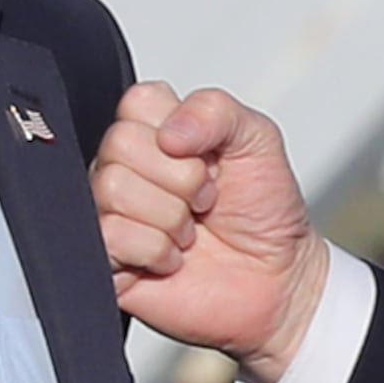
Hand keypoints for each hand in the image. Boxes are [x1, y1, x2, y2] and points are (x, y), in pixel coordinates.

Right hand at [92, 81, 331, 380]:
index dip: (180, 132)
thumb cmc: (264, 213)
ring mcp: (112, 212)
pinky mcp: (106, 259)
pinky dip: (155, 250)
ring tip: (189, 231)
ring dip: (170, 217)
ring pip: (112, 188)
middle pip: (120, 143)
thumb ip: (215, 110)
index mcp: (155, 131)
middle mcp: (126, 168)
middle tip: (203, 201)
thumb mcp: (258, 140)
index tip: (207, 159)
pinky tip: (171, 258)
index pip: (136, 102)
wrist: (277, 280)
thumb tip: (170, 131)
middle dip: (181, 178)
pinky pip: (109, 236)